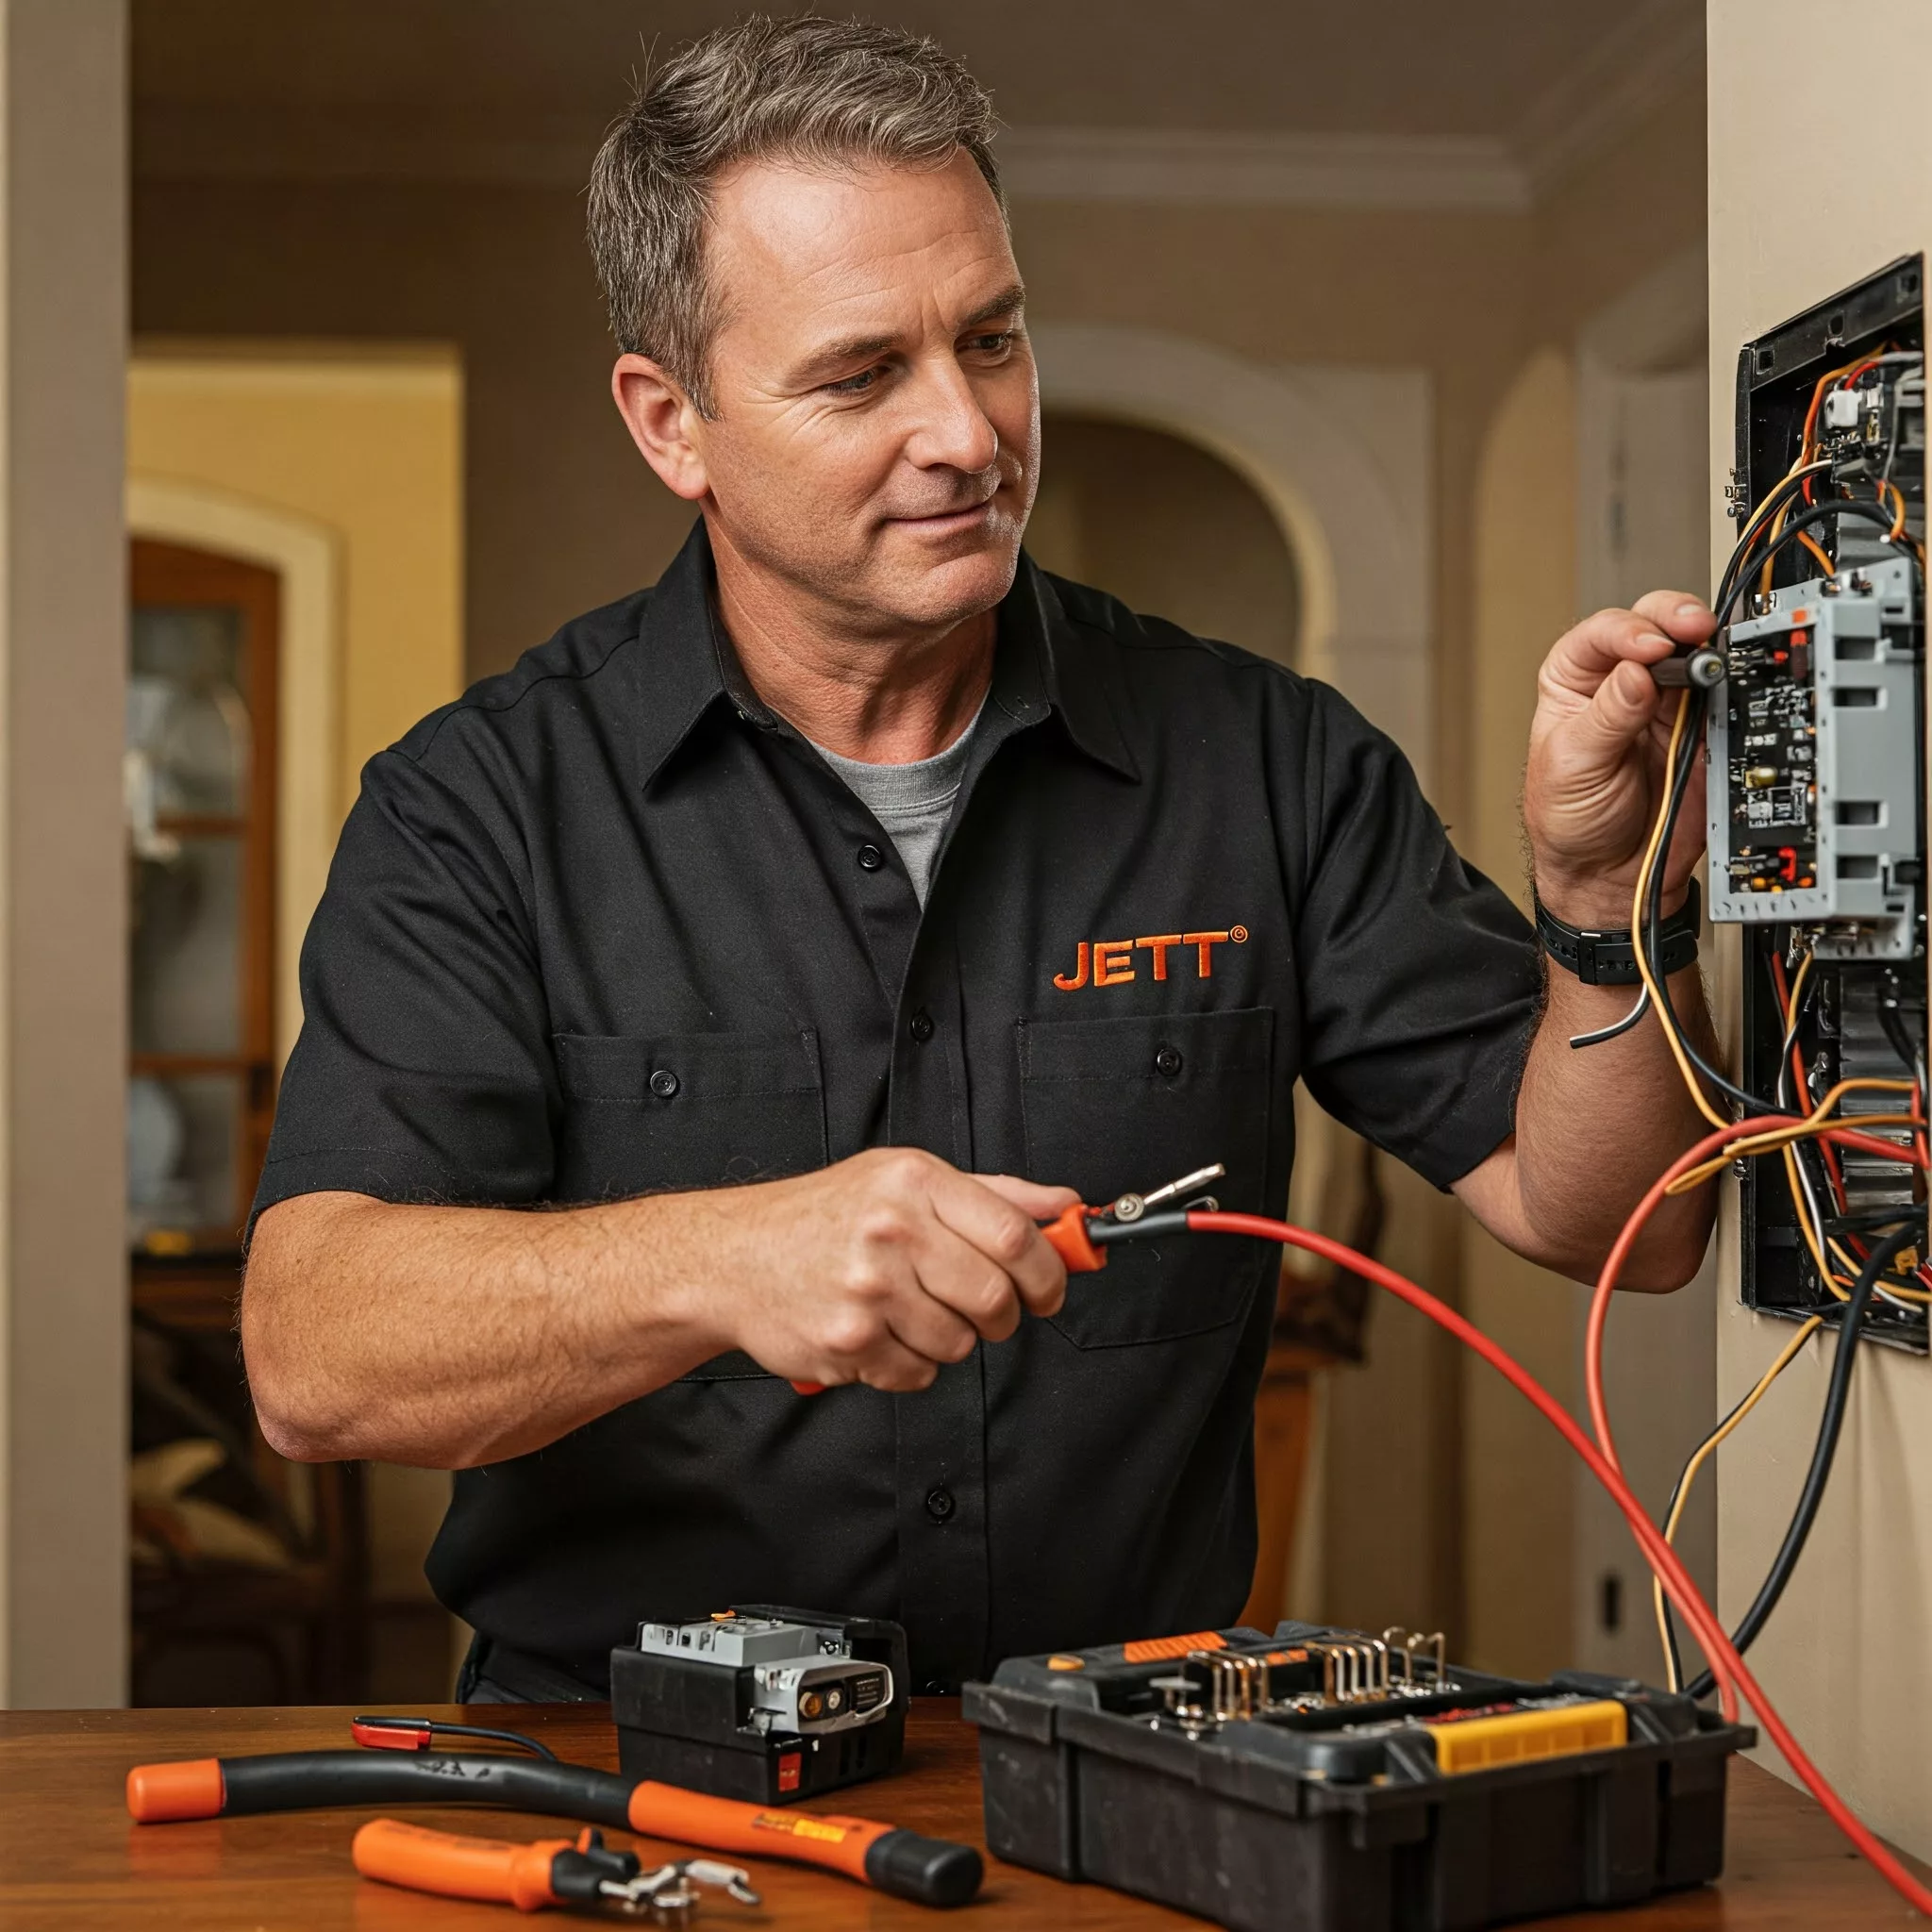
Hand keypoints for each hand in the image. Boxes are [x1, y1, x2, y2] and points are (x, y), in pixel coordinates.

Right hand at [702, 1147, 1077, 1391]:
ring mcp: (867, 1290)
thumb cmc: (825, 1215)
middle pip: (994, 1297)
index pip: (1014, 1235)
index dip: (1047, 1272)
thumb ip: (993, 1194)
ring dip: (950, 1339)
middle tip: (985, 1310)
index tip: (1050, 1289)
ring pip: (959, 1343)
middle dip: (1004, 1316)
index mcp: (915, 1182)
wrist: (735, 1256)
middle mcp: (891, 1231)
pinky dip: (911, 1364)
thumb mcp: (906, 1179)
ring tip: (911, 1311)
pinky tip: (882, 1333)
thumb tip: (1066, 1208)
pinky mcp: (848, 1342)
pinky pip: (918, 1374)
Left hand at [1523, 590, 1716, 925]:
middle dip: (1674, 618)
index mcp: (1575, 683)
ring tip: (1714, 657)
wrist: (1610, 874)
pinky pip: (1724, 695)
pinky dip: (1734, 684)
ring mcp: (1666, 703)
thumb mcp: (1574, 767)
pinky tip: (1733, 685)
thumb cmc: (1572, 820)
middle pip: (1652, 624)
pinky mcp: (1701, 728)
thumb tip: (1637, 673)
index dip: (1627, 631)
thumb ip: (1606, 719)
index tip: (1648, 648)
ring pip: (1693, 651)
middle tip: (1694, 629)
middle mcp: (1622, 683)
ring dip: (1708, 646)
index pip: (1600, 635)